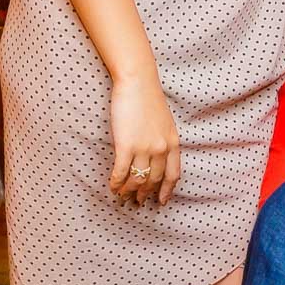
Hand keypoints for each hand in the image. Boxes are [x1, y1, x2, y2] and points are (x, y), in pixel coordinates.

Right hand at [108, 73, 179, 204]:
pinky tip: (112, 187)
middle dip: (144, 194)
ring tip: (122, 196)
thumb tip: (156, 158)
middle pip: (153, 180)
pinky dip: (116, 182)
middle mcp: (161, 148)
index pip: (173, 174)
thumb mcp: (165, 122)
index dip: (166, 191)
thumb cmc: (148, 99)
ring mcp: (144, 148)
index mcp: (173, 142)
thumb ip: (164, 140)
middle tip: (136, 201)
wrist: (138, 83)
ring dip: (128, 191)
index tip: (161, 201)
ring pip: (137, 180)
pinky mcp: (126, 145)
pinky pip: (121, 172)